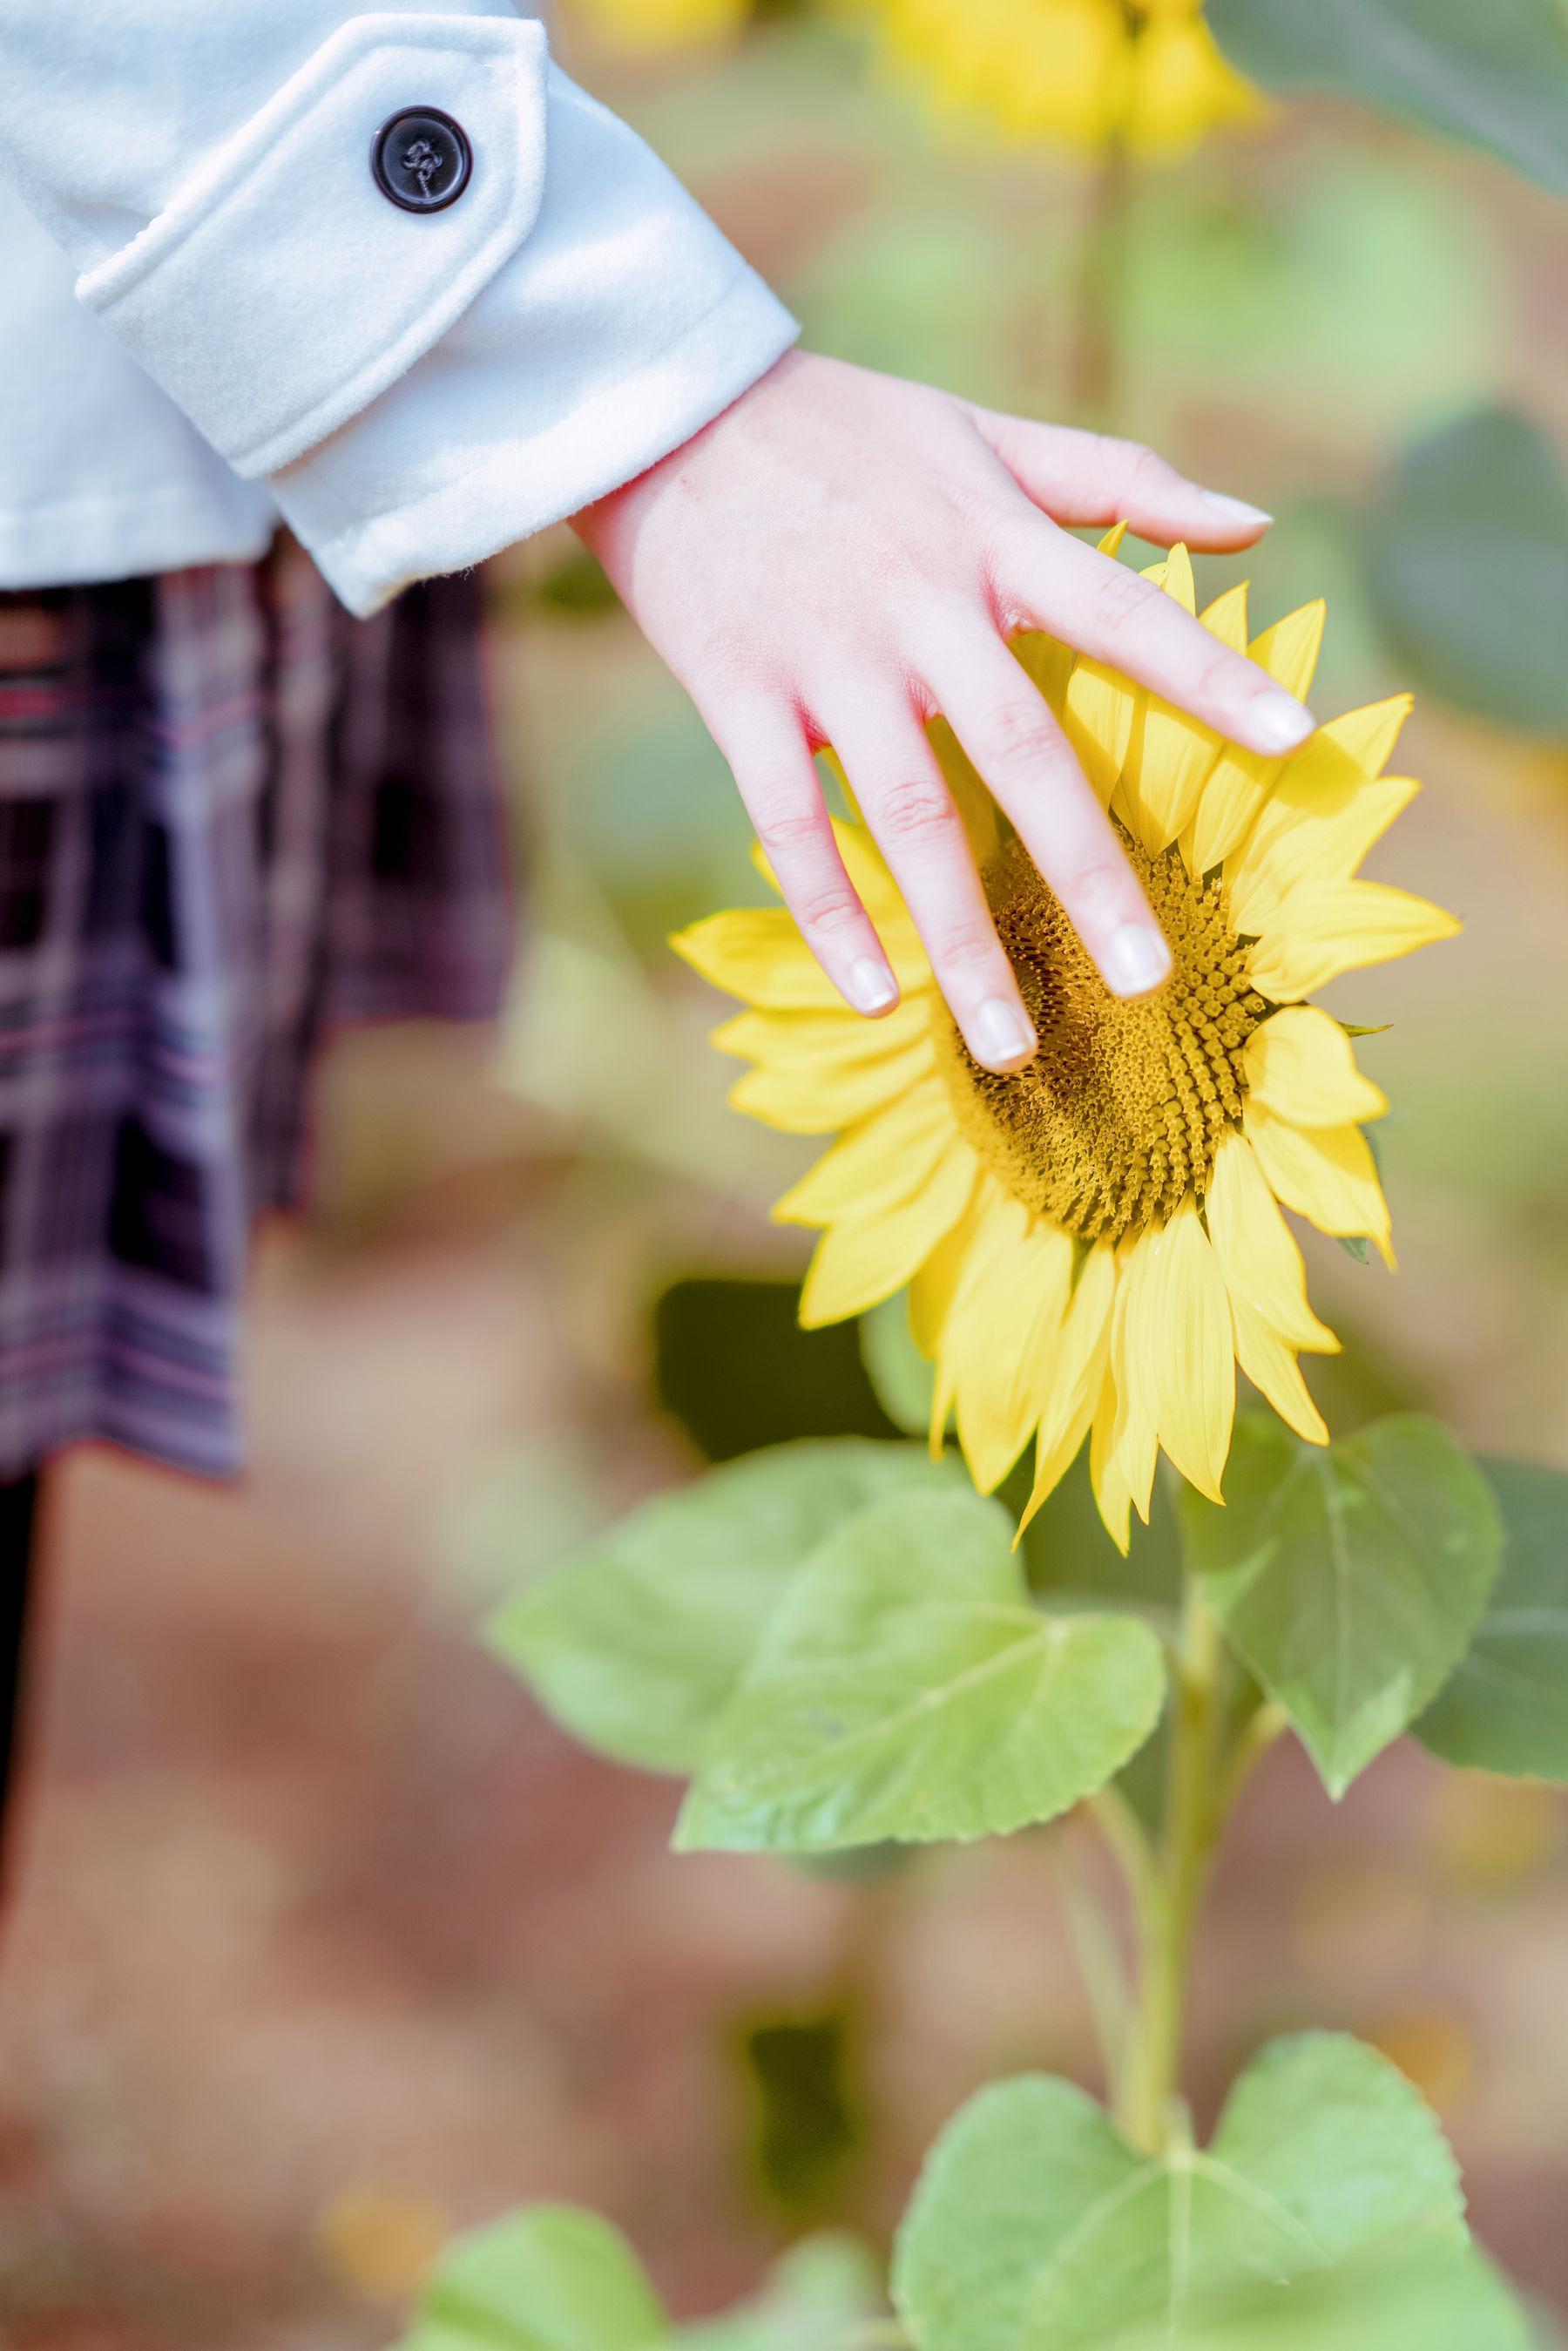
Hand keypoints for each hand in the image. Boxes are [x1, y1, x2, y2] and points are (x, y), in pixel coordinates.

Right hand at [572, 350, 1310, 1074]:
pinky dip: (829, 916)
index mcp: (992, 539)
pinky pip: (789, 825)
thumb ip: (1121, 479)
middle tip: (1146, 980)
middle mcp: (919, 605)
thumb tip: (1255, 522)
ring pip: (907, 818)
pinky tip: (879, 997)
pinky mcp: (739, 693)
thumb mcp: (989, 431)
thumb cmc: (846, 427)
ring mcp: (826, 658)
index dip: (1209, 674)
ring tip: (1009, 1045)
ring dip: (959, 939)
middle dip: (1086, 873)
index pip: (1123, 610)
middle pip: (1020, 752)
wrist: (668, 403)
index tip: (1293, 742)